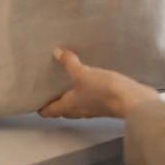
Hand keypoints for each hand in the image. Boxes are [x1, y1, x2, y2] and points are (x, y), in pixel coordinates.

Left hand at [38, 48, 158, 119]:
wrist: (131, 100)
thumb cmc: (102, 90)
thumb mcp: (82, 73)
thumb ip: (69, 63)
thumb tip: (56, 52)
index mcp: (69, 106)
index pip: (50, 112)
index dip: (40, 108)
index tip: (34, 100)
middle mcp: (79, 110)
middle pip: (62, 109)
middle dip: (55, 101)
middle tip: (48, 87)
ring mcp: (93, 109)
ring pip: (76, 105)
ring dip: (71, 96)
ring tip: (66, 82)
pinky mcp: (106, 104)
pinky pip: (90, 99)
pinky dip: (86, 92)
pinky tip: (88, 81)